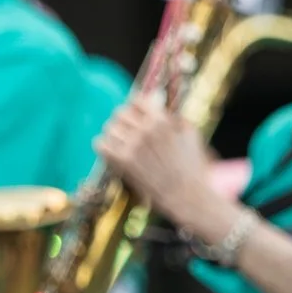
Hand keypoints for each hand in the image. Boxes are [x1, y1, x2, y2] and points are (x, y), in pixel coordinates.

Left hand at [96, 96, 234, 243]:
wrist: (186, 194)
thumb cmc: (191, 164)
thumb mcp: (189, 133)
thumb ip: (171, 115)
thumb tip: (156, 98)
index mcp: (162, 120)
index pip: (136, 100)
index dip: (135, 108)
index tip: (136, 116)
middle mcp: (145, 130)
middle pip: (119, 113)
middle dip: (123, 122)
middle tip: (127, 132)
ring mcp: (132, 145)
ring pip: (109, 128)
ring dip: (114, 135)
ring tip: (121, 144)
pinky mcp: (123, 162)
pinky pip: (100, 144)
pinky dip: (104, 147)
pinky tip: (112, 152)